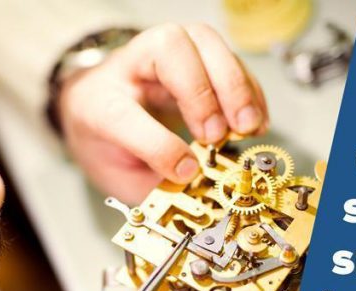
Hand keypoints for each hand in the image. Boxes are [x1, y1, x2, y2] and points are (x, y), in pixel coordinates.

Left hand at [58, 23, 269, 203]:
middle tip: (218, 136)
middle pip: (168, 47)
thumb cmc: (110, 140)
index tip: (186, 171)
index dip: (156, 145)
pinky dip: (249, 89)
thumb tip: (195, 183)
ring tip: (247, 127)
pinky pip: (230, 57)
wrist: (104, 107)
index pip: (121, 113)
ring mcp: (166, 52)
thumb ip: (151, 183)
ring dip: (234, 85)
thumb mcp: (118, 175)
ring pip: (204, 41)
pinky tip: (256, 120)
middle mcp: (131, 64)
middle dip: (202, 93)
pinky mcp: (198, 55)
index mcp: (99, 101)